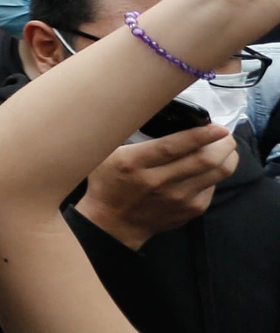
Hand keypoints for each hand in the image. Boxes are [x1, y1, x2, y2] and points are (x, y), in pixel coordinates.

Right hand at [76, 123, 237, 249]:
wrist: (113, 222)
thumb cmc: (108, 182)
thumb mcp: (104, 154)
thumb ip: (124, 134)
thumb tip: (147, 109)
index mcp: (133, 163)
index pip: (173, 147)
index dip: (199, 136)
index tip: (217, 127)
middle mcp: (158, 182)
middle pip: (204, 160)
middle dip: (223, 143)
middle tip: (226, 134)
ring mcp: (178, 199)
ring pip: (216, 174)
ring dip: (227, 157)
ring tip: (226, 147)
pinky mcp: (190, 210)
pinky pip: (213, 187)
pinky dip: (215, 174)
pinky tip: (209, 167)